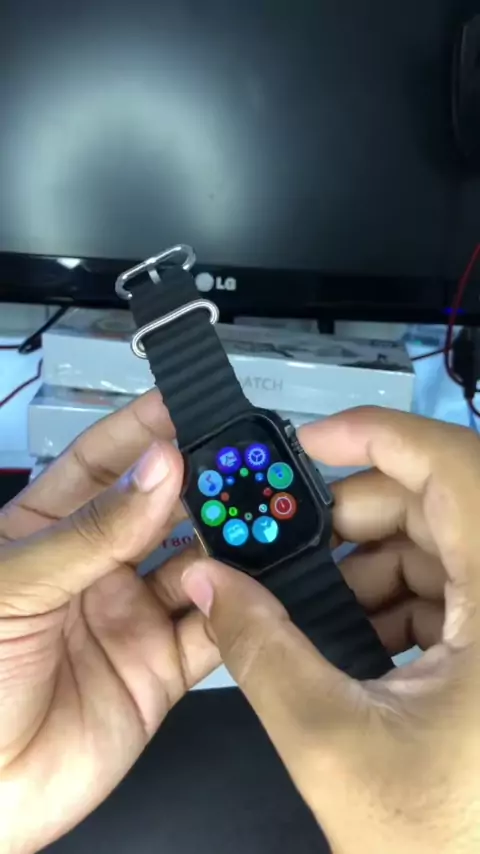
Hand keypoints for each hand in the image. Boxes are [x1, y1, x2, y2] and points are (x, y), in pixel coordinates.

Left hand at [0, 391, 218, 853]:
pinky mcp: (162, 668)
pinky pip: (212, 630)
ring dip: (228, 543)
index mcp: (46, 532)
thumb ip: (93, 530)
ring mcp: (132, 615)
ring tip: (261, 519)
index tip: (186, 404)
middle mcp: (96, 567)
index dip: (143, 431)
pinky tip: (253, 589)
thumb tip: (160, 467)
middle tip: (244, 463)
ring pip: (195, 564)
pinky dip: (239, 610)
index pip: (101, 463)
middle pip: (159, 510)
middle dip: (201, 484)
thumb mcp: (16, 587)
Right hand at [182, 409, 479, 853]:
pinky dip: (406, 597)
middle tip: (296, 543)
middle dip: (360, 514)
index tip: (313, 439)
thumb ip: (260, 650)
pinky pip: (461, 588)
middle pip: (442, 504)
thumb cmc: (442, 842)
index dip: (379, 435)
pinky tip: (364, 639)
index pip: (455, 467)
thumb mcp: (332, 741)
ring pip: (449, 545)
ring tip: (322, 607)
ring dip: (378, 563)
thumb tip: (210, 583)